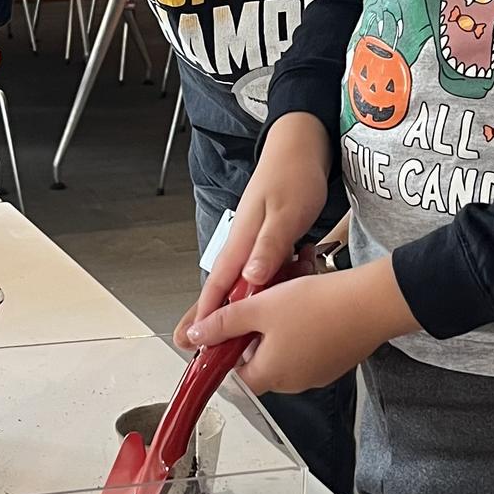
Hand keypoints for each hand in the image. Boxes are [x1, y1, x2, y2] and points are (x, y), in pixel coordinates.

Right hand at [179, 112, 331, 335]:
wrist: (301, 146)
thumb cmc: (292, 175)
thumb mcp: (286, 214)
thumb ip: (269, 247)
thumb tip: (250, 279)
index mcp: (242, 240)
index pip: (217, 284)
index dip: (205, 314)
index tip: (191, 339)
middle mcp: (243, 245)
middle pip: (222, 290)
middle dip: (209, 318)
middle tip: (194, 347)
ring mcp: (255, 243)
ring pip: (242, 284)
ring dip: (238, 308)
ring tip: (230, 336)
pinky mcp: (268, 241)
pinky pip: (263, 273)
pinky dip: (264, 289)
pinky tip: (266, 300)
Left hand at [179, 260, 417, 394]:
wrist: (372, 303)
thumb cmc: (319, 306)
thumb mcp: (259, 307)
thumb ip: (223, 323)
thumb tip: (195, 337)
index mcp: (270, 375)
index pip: (233, 375)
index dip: (226, 350)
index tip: (228, 326)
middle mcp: (293, 383)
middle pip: (259, 363)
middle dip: (254, 334)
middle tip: (259, 303)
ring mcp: (317, 374)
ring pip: (285, 353)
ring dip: (279, 328)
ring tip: (285, 298)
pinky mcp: (335, 362)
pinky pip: (309, 348)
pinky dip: (303, 329)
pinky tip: (309, 304)